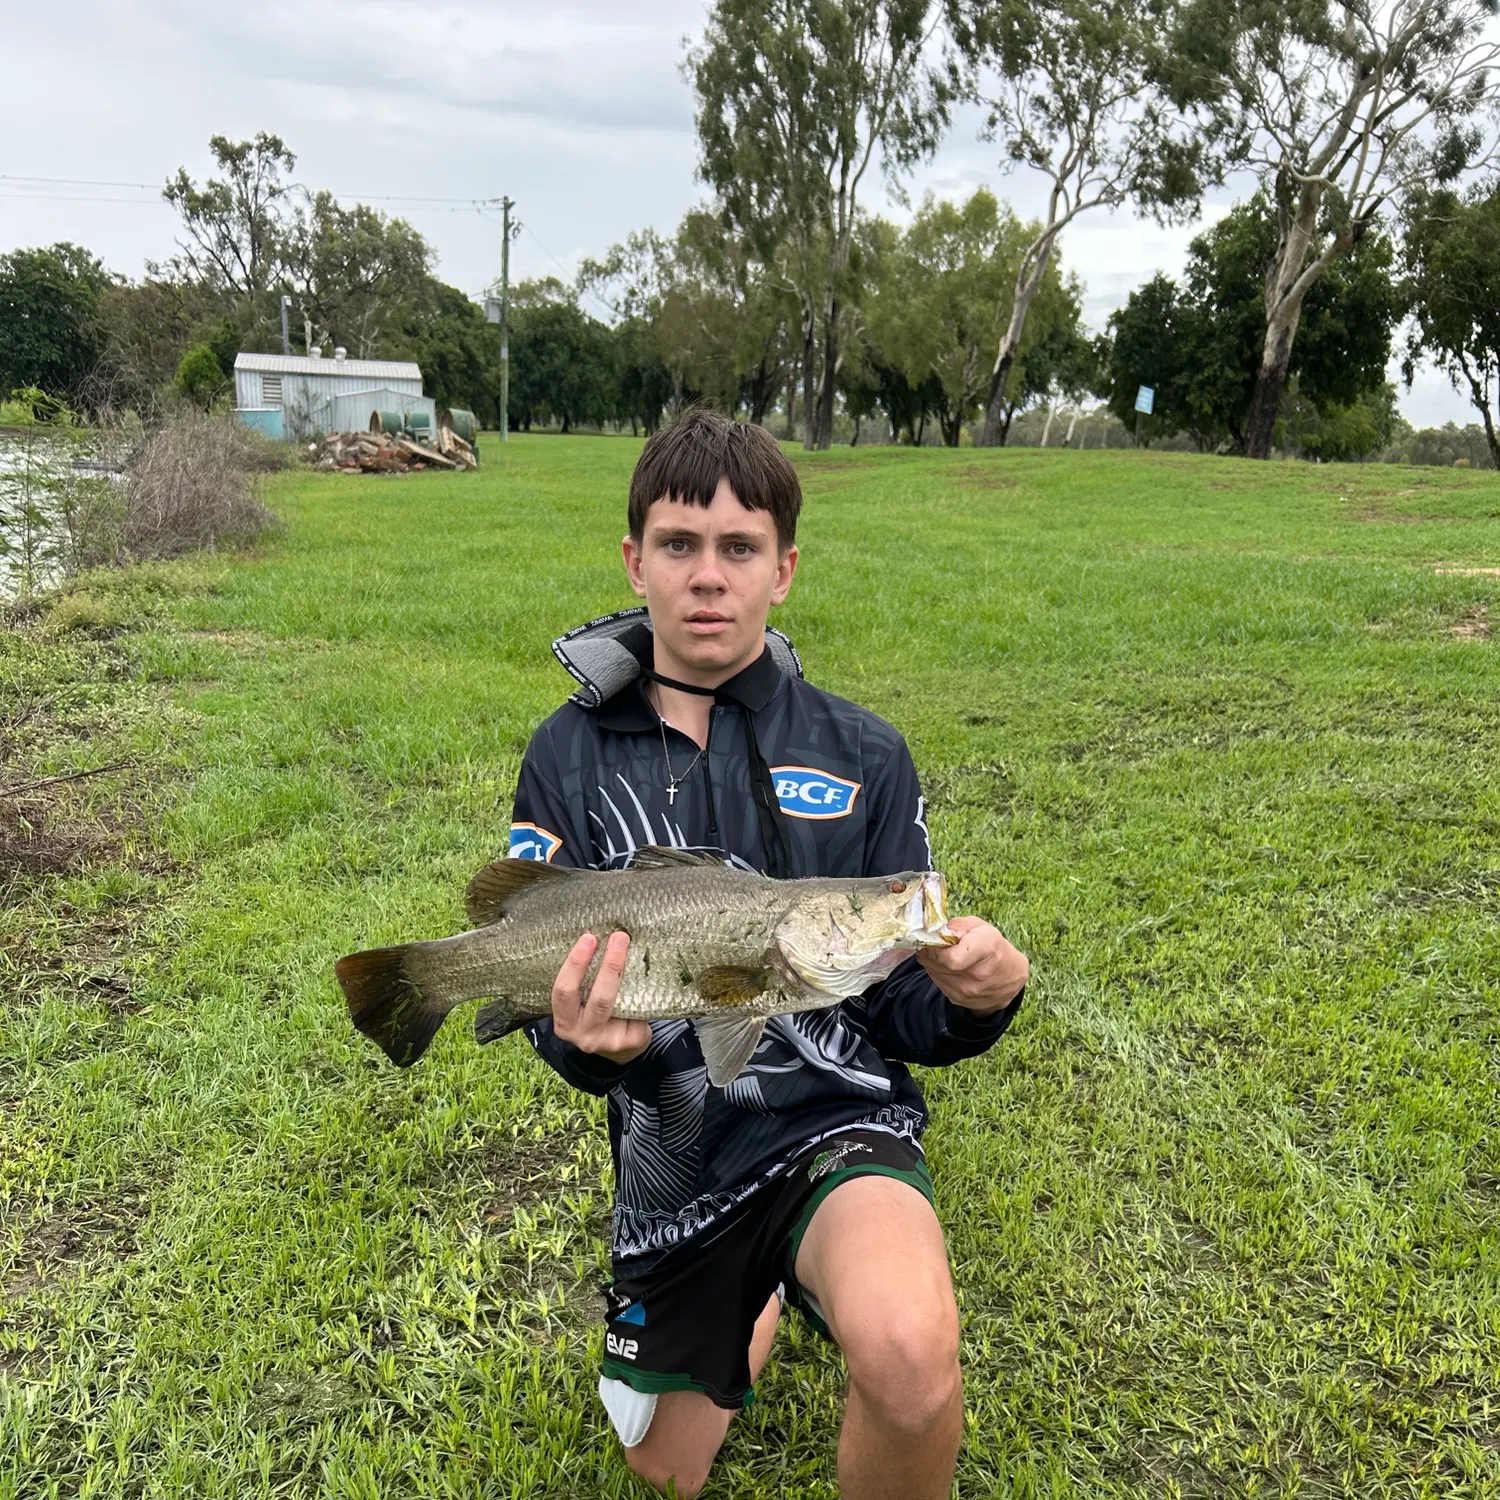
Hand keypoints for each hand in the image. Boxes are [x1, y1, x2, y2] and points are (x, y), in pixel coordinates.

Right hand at [551, 931, 650, 1064]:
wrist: (616, 1050)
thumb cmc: (595, 1015)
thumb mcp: (581, 1004)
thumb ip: (584, 982)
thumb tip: (602, 938)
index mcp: (564, 1021)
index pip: (563, 991)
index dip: (575, 964)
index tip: (588, 938)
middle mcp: (582, 1034)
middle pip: (598, 999)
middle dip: (610, 965)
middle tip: (619, 937)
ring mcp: (607, 1041)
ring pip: (620, 1004)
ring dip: (628, 974)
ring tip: (634, 948)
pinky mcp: (629, 1042)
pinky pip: (637, 1011)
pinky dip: (643, 992)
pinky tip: (647, 977)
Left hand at [916, 915, 1027, 1014]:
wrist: (1010, 977)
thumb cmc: (993, 946)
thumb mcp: (979, 927)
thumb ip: (956, 927)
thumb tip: (933, 931)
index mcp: (986, 949)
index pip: (952, 958)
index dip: (935, 948)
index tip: (931, 939)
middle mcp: (978, 974)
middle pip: (938, 964)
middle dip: (930, 951)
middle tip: (933, 942)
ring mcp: (968, 991)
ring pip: (934, 973)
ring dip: (933, 962)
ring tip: (944, 954)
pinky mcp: (959, 999)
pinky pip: (938, 982)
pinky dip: (938, 972)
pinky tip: (949, 966)